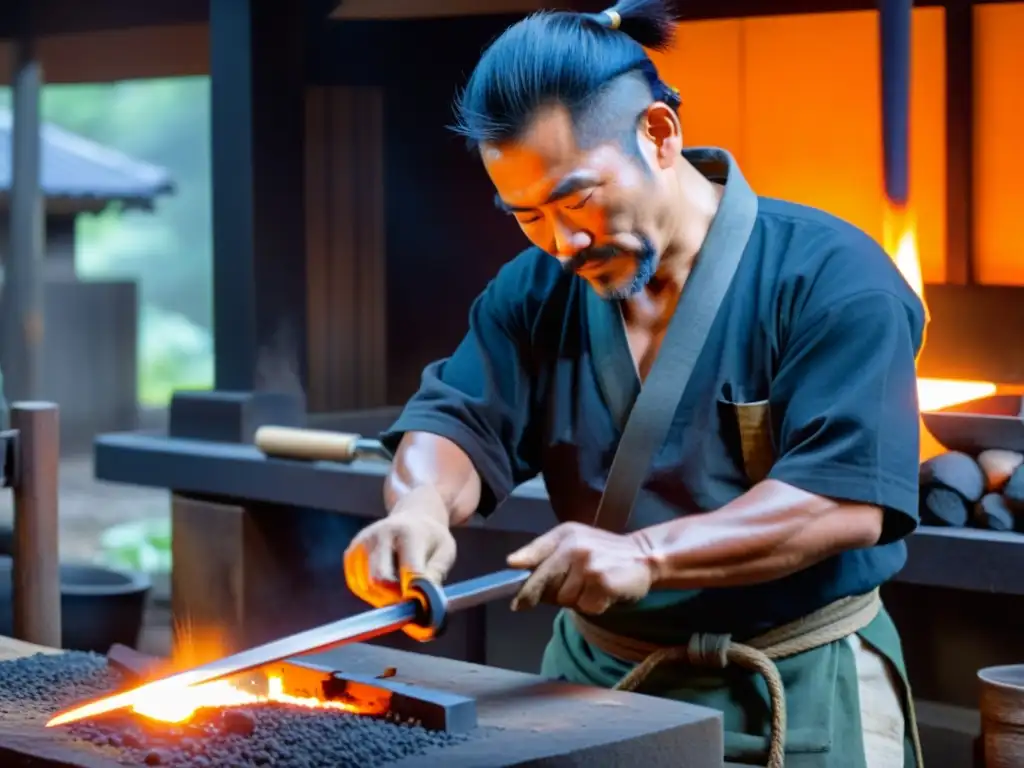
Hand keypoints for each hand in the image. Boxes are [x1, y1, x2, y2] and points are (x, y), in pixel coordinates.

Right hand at [343, 491, 456, 609]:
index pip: (409, 570)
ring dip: (383, 596)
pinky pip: (357, 584)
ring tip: (399, 586)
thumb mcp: (445, 552)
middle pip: (380, 579)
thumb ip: (436, 574)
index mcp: (408, 532)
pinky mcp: (351, 552)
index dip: (415, 591)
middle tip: (409, 597)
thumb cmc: (432, 539)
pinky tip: (385, 581)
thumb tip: (422, 599)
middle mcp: (381, 534)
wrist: (413, 516)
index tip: (422, 601)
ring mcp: (363, 542)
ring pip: (367, 585)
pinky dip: (371, 591)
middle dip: (395, 596)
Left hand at [506, 522, 657, 614]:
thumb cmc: (602, 550)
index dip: (524, 585)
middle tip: (573, 587)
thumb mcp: (570, 540)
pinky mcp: (602, 583)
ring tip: (591, 586)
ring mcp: (588, 566)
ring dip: (576, 599)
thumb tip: (512, 563)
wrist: (643, 555)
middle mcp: (573, 548)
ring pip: (564, 600)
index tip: (517, 604)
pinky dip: (592, 606)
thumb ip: (541, 550)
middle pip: (544, 587)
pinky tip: (603, 593)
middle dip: (551, 594)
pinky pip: (584, 607)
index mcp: (563, 535)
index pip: (533, 558)